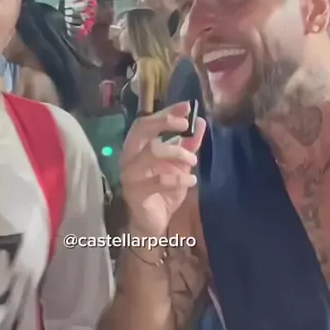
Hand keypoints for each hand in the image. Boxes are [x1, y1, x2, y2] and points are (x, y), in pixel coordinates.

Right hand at [120, 102, 205, 237]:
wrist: (154, 222)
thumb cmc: (164, 189)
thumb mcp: (180, 164)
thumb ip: (188, 144)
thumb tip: (200, 121)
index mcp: (137, 147)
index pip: (147, 121)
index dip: (166, 112)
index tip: (187, 106)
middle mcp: (129, 157)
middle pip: (141, 129)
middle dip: (164, 122)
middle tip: (184, 125)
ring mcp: (130, 175)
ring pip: (152, 152)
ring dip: (177, 153)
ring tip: (193, 161)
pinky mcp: (136, 193)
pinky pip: (159, 179)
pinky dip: (179, 178)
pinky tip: (191, 180)